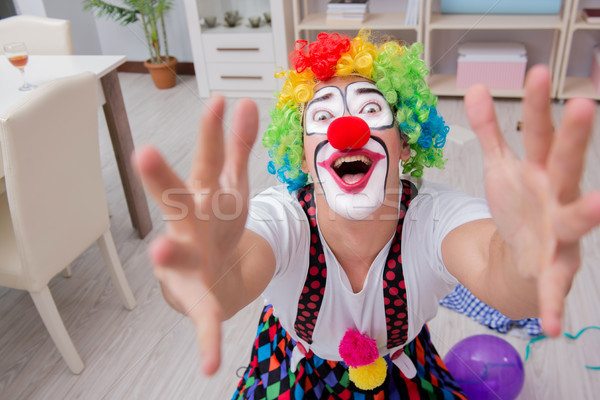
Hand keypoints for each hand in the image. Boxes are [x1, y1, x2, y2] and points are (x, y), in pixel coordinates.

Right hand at [133, 96, 257, 373]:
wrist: (211, 278)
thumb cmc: (216, 226)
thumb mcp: (231, 188)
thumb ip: (238, 147)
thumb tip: (244, 102)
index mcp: (203, 200)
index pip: (209, 161)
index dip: (213, 134)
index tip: (218, 102)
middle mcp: (188, 228)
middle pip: (175, 202)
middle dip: (162, 179)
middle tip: (145, 154)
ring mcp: (188, 264)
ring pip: (177, 258)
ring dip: (169, 255)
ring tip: (160, 250)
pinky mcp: (199, 301)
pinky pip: (204, 321)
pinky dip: (206, 339)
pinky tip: (208, 365)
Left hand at [464, 65, 599, 336]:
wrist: (521, 254)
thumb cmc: (519, 204)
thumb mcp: (500, 167)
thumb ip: (490, 131)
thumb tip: (475, 86)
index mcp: (542, 170)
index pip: (540, 132)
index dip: (538, 103)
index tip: (538, 70)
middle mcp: (558, 196)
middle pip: (568, 165)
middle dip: (577, 138)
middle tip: (585, 105)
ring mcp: (561, 232)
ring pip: (577, 220)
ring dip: (589, 212)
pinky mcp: (554, 267)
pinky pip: (555, 286)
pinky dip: (552, 305)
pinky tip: (549, 327)